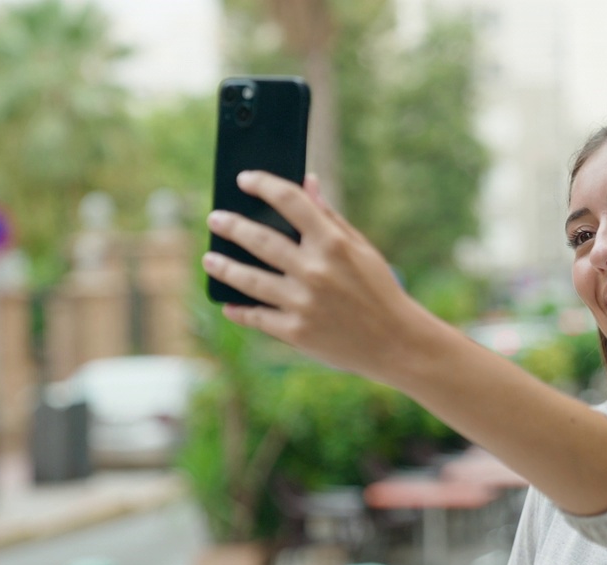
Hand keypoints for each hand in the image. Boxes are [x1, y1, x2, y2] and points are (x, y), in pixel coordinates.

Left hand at [202, 171, 429, 379]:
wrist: (397, 343)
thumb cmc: (380, 291)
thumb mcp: (362, 249)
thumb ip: (330, 217)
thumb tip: (307, 183)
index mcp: (333, 243)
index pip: (289, 200)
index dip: (263, 184)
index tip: (245, 179)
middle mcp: (314, 270)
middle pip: (258, 238)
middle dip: (230, 225)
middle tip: (215, 219)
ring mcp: (302, 303)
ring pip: (248, 279)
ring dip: (223, 266)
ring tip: (210, 259)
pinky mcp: (296, 332)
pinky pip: (257, 317)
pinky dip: (239, 311)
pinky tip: (229, 304)